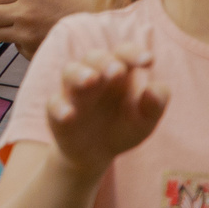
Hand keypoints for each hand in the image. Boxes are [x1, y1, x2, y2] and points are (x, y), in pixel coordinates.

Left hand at [0, 0, 96, 58]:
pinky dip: (19, 41)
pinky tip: (35, 35)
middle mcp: (23, 9)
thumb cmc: (71, 0)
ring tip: (20, 24)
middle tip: (5, 13)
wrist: (101, 21)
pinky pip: (14, 45)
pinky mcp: (33, 49)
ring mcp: (27, 32)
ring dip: (3, 28)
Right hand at [45, 44, 167, 171]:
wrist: (96, 154)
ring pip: (70, 72)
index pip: (123, 53)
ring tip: (91, 80)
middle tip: (117, 71)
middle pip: (94, 57)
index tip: (149, 61)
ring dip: (79, 74)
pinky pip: (53, 104)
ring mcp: (73, 93)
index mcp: (118, 72)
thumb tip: (152, 90)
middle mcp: (94, 76)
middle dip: (105, 62)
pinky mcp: (57, 112)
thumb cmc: (123, 128)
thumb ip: (155, 104)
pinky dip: (60, 107)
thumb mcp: (145, 121)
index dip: (134, 54)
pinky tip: (69, 115)